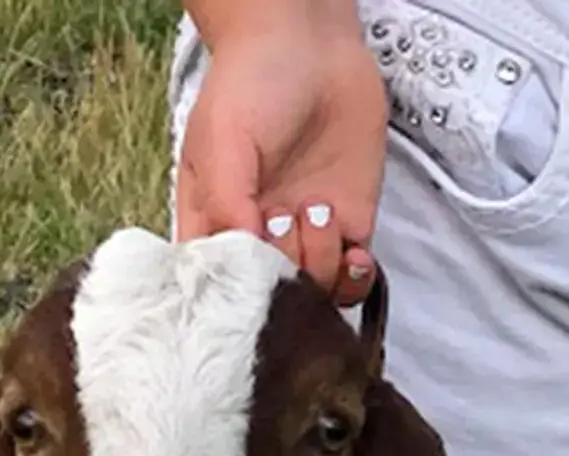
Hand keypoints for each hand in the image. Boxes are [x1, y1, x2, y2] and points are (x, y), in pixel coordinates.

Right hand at [177, 17, 387, 305]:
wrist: (311, 43)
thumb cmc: (250, 86)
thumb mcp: (221, 145)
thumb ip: (227, 208)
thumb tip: (246, 263)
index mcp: (213, 232)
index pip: (217, 293)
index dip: (234, 298)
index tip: (248, 267)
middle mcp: (256, 243)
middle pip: (269, 300)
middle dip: (282, 271)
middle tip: (282, 217)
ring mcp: (303, 238)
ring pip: (312, 295)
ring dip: (319, 266)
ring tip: (317, 210)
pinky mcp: (349, 227)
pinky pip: (352, 280)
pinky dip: (355, 277)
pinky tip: (353, 251)